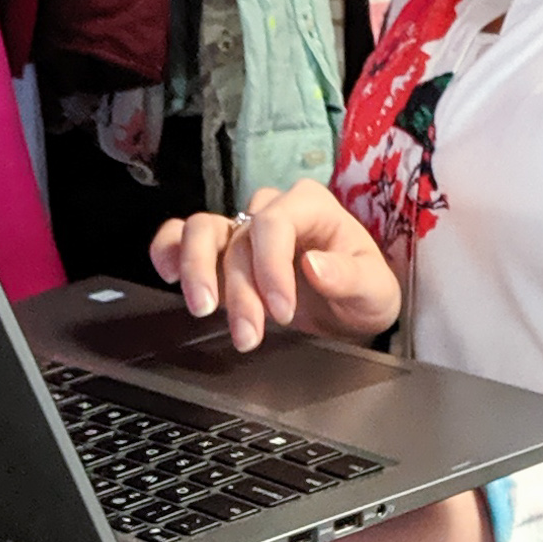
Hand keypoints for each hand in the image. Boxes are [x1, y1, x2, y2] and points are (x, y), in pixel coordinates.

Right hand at [152, 182, 402, 353]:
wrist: (349, 314)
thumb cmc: (364, 293)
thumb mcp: (375, 290)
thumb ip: (348, 275)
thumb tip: (313, 265)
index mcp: (310, 206)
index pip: (275, 223)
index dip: (270, 266)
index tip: (280, 311)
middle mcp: (271, 212)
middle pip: (238, 238)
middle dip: (239, 290)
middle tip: (248, 335)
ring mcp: (241, 231)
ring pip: (201, 231)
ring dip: (196, 271)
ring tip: (202, 309)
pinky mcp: (219, 254)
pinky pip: (180, 237)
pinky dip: (167, 250)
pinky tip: (168, 275)